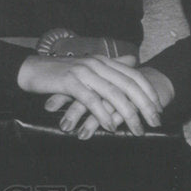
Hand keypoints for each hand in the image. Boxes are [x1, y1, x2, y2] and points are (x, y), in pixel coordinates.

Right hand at [44, 64, 174, 138]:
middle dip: (145, 105)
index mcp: (102, 61)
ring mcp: (83, 72)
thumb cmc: (60, 73)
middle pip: (128, 85)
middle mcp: (96, 64)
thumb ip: (111, 65)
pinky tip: (110, 126)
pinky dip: (102, 114)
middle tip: (155, 122)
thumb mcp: (89, 67)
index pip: (133, 75)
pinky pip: (91, 100)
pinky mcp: (69, 82)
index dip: (148, 92)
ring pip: (113, 93)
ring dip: (128, 114)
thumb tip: (133, 61)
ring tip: (137, 129)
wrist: (31, 70)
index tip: (159, 109)